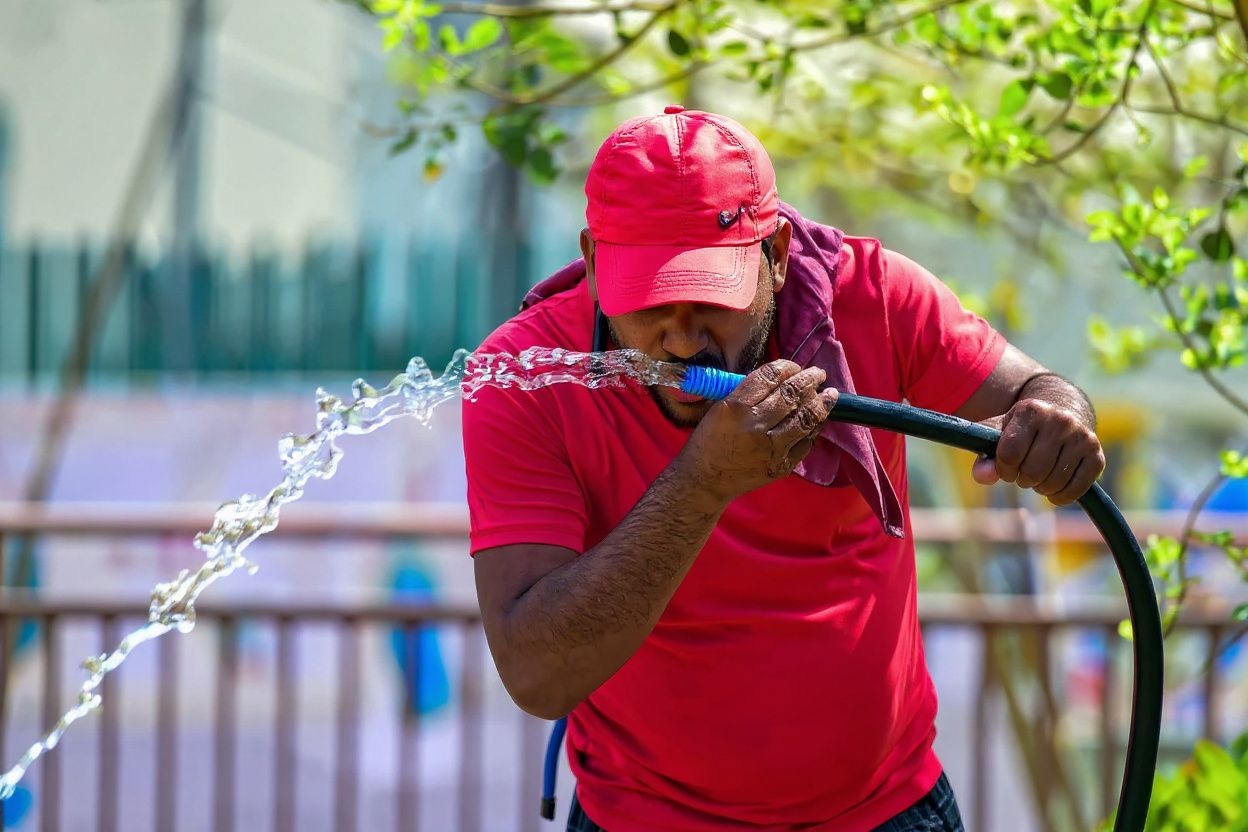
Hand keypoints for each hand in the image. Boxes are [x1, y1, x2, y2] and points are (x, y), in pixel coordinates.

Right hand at [675, 360, 837, 502]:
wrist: (705, 481)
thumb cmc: (709, 440)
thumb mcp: (719, 408)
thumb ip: (747, 392)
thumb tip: (782, 377)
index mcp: (735, 407)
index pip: (770, 377)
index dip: (788, 367)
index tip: (795, 367)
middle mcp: (755, 426)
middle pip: (792, 394)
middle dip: (810, 380)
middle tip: (818, 374)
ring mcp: (771, 448)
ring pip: (806, 418)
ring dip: (821, 403)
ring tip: (829, 394)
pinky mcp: (781, 466)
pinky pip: (806, 443)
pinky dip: (814, 428)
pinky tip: (818, 419)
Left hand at [971, 398, 1104, 505]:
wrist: (1063, 411)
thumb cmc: (1023, 428)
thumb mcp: (999, 434)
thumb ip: (985, 455)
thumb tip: (983, 477)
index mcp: (1031, 410)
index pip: (1010, 453)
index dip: (1004, 468)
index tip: (1006, 466)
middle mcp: (1060, 420)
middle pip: (1032, 471)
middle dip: (1022, 479)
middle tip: (1023, 472)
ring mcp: (1082, 437)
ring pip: (1053, 482)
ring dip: (1040, 487)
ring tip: (1038, 475)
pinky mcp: (1097, 456)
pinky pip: (1076, 490)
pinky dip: (1060, 497)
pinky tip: (1053, 489)